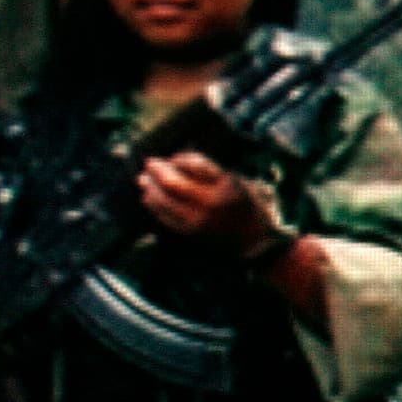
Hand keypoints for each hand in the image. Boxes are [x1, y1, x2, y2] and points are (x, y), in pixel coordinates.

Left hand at [138, 151, 276, 254]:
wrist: (258, 243)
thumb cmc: (253, 209)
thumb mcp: (244, 183)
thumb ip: (216, 173)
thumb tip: (183, 160)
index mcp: (227, 185)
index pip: (195, 164)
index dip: (180, 158)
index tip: (173, 157)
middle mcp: (211, 202)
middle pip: (173, 182)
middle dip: (158, 170)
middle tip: (149, 164)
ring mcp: (199, 219)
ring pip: (164, 200)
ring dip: (150, 188)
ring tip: (144, 180)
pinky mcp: (192, 232)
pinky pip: (165, 217)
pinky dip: (154, 206)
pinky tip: (149, 198)